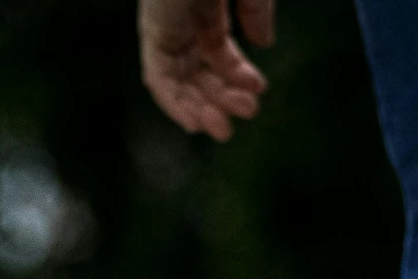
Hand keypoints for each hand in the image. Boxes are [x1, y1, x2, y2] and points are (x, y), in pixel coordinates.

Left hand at [138, 0, 275, 141]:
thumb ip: (256, 11)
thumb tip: (264, 44)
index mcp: (203, 8)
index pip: (216, 53)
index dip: (236, 75)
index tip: (258, 90)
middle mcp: (180, 22)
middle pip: (197, 71)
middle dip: (221, 97)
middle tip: (246, 116)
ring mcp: (164, 29)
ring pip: (178, 82)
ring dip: (200, 108)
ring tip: (223, 128)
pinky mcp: (153, 34)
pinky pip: (159, 79)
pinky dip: (175, 104)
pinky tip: (195, 122)